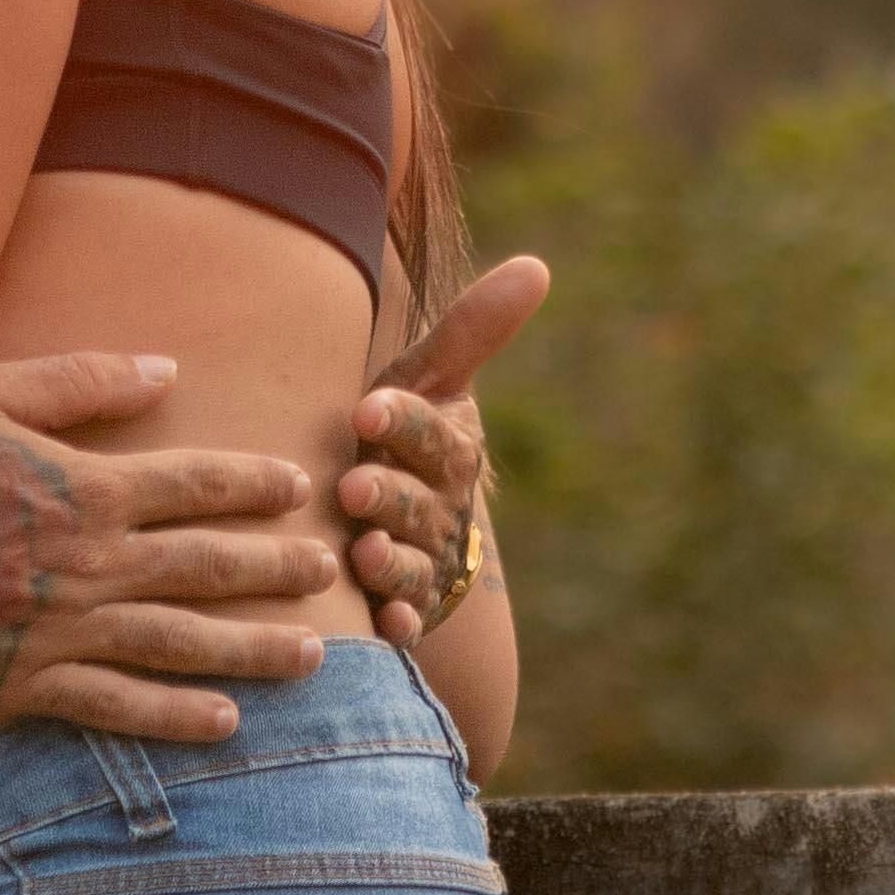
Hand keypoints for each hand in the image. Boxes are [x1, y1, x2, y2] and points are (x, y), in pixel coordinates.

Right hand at [0, 350, 339, 744]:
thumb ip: (84, 380)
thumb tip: (167, 368)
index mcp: (84, 487)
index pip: (195, 484)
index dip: (254, 485)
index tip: (299, 487)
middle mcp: (86, 562)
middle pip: (206, 566)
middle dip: (277, 567)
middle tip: (331, 570)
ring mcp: (59, 629)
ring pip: (179, 642)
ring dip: (252, 648)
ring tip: (313, 654)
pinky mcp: (25, 682)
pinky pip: (116, 706)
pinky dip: (174, 717)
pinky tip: (225, 721)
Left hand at [340, 253, 547, 653]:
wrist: (407, 514)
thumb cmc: (405, 434)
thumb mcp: (430, 377)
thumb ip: (472, 328)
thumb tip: (539, 266)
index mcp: (447, 447)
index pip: (430, 433)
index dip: (404, 422)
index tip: (369, 408)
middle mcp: (441, 508)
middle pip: (419, 505)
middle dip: (390, 498)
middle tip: (354, 490)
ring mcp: (426, 562)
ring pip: (413, 566)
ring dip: (392, 564)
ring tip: (365, 555)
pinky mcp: (407, 608)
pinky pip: (407, 621)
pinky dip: (399, 626)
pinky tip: (385, 629)